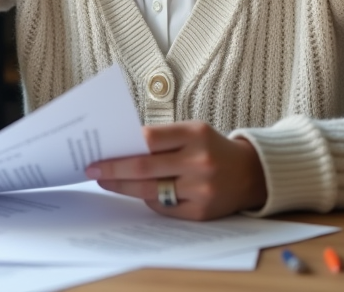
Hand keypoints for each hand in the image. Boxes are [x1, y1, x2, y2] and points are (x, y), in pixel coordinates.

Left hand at [86, 122, 267, 219]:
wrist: (251, 173)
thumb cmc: (212, 148)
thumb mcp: (192, 132)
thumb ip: (162, 138)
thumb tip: (119, 147)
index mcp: (195, 134)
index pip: (148, 139)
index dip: (120, 148)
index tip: (98, 152)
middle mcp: (199, 161)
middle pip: (144, 168)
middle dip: (113, 170)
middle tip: (93, 171)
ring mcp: (201, 189)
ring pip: (150, 191)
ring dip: (124, 187)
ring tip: (107, 182)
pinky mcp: (202, 212)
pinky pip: (164, 208)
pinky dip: (149, 199)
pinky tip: (138, 192)